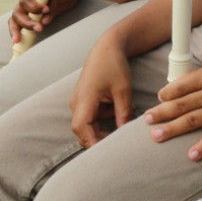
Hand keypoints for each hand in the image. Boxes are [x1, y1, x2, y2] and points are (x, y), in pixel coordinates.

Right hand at [8, 0, 79, 43]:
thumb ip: (54, 4)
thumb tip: (45, 21)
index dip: (34, 7)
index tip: (46, 10)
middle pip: (18, 11)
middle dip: (27, 22)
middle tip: (39, 28)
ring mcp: (24, 8)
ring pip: (14, 19)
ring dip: (17, 30)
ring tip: (19, 39)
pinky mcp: (26, 16)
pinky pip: (17, 24)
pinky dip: (16, 32)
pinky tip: (16, 40)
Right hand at [70, 32, 134, 148]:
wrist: (107, 47)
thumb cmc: (114, 65)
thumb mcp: (123, 90)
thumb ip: (123, 113)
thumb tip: (124, 134)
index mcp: (84, 99)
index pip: (82, 128)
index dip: (92, 143)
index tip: (105, 154)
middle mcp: (77, 102)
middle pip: (83, 131)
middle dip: (99, 139)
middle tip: (119, 146)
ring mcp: (78, 102)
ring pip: (88, 125)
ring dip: (104, 128)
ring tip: (123, 123)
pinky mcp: (83, 101)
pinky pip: (91, 117)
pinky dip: (104, 118)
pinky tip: (118, 110)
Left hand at [141, 52, 201, 161]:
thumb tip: (182, 89)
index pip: (179, 87)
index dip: (165, 94)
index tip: (158, 99)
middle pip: (180, 105)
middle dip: (161, 113)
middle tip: (146, 120)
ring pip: (191, 121)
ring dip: (171, 129)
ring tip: (156, 135)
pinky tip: (191, 155)